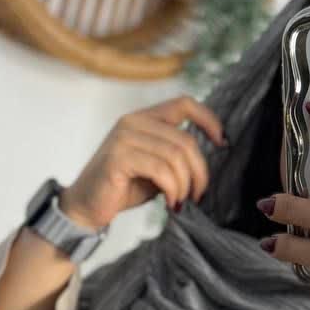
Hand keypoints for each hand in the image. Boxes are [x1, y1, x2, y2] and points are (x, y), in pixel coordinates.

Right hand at [60, 96, 226, 228]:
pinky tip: (171, 203)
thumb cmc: (123, 187)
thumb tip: (205, 161)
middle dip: (200, 172)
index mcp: (144, 118)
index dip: (209, 119)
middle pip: (186, 140)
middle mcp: (133, 121)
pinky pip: (161, 170)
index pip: (184, 103)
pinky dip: (173, 190)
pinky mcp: (119, 157)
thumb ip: (176, 156)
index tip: (223, 142)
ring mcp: (124, 137)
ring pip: (176, 157)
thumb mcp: (157, 167)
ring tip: (181, 201)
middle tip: (198, 194)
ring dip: (185, 185)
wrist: (86, 206)